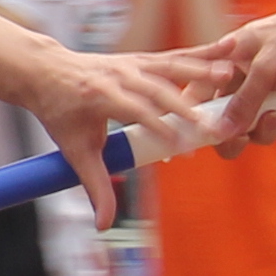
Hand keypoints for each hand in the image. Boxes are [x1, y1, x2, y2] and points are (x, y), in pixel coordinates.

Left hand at [24, 47, 236, 223]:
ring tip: (230, 75)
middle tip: (214, 122)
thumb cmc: (61, 112)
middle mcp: (118, 75)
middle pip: (157, 89)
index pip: (135, 112)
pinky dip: (201, 54)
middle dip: (186, 105)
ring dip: (201, 70)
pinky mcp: (142, 59)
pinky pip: (175, 57)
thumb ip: (95, 187)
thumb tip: (104, 224)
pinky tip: (229, 50)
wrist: (46, 72)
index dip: (160, 128)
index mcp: (101, 96)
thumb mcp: (75, 151)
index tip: (183, 148)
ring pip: (171, 66)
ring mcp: (131, 63)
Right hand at [189, 0, 275, 142]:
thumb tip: (222, 134)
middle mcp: (237, 76)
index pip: (194, 91)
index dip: (191, 116)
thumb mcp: (266, 69)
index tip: (198, 136)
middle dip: (233, 132)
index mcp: (223, 60)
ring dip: (263, 129)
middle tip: (243, 138)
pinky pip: (272, 124)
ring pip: (249, 125)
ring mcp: (260, 89)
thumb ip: (244, 102)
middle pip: (220, 117)